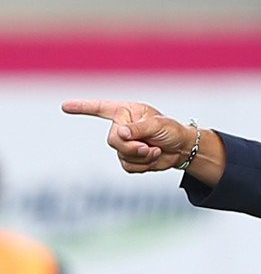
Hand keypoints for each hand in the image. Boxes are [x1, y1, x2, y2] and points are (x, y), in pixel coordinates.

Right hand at [62, 99, 194, 172]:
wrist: (182, 148)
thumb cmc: (171, 130)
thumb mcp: (157, 125)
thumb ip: (138, 128)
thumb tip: (120, 133)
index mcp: (126, 112)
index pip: (100, 108)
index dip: (82, 108)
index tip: (65, 107)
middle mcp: (122, 127)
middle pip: (112, 140)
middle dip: (132, 147)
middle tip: (148, 146)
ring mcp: (124, 144)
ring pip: (121, 156)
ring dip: (142, 157)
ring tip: (156, 150)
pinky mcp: (129, 159)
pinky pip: (128, 167)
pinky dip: (143, 166)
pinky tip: (153, 157)